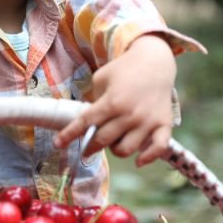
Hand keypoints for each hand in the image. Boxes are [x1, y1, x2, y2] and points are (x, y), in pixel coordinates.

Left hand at [54, 35, 176, 166]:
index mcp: (111, 101)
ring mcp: (147, 121)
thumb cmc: (124, 70)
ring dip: (115, 149)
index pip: (86, 123)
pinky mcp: (163, 124)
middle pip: (103, 140)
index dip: (69, 135)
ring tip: (114, 141)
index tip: (58, 144)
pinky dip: (147, 157)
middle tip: (86, 147)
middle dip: (90, 146)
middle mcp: (129, 114)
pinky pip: (158, 148)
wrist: (155, 61)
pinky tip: (138, 160)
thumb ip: (94, 101)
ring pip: (125, 150)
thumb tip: (88, 124)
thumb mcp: (101, 78)